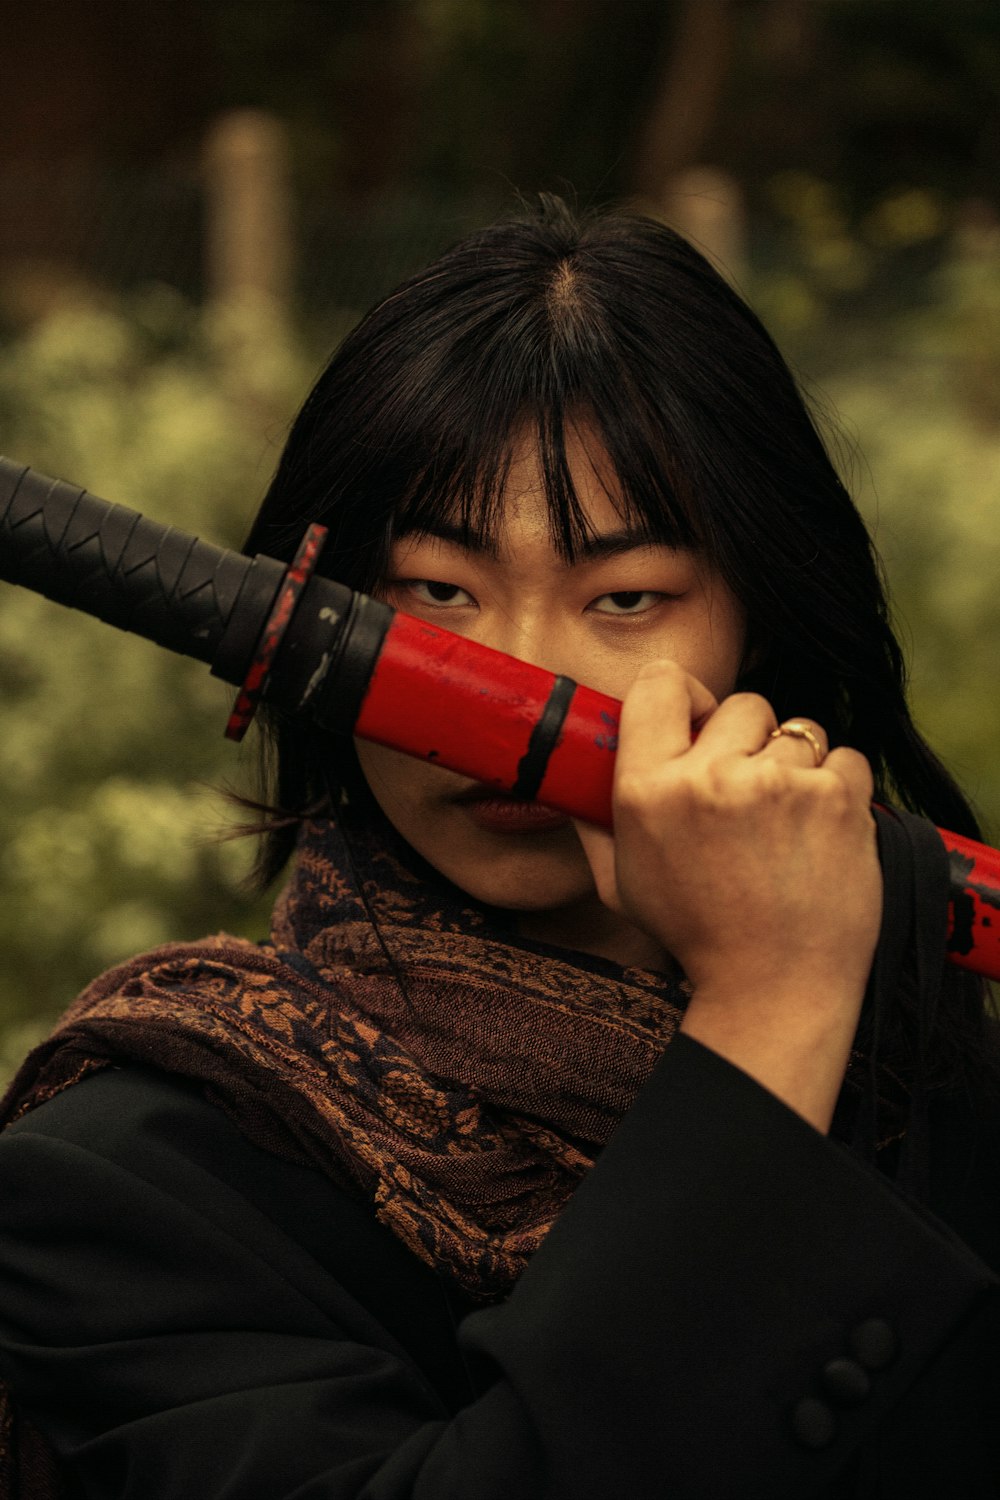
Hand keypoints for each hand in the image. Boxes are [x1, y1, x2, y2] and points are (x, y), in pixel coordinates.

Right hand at [573, 660, 882, 1129]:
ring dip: (795, 766)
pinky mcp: (835, 799)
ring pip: (797, 730)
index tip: (698, 720)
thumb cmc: (695, 936)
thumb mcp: (620, 884)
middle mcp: (710, 778)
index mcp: (648, 790)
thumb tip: (569, 781)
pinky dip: (839, 788)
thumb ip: (593, 825)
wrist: (775, 989)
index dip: (684, 696)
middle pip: (740, 703)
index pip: (660, 683)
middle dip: (748, 740)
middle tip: (747, 794)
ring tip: (785, 824)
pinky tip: (819, 832)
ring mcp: (778, 785)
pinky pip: (845, 757)